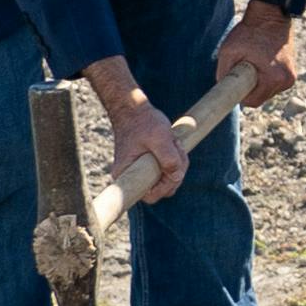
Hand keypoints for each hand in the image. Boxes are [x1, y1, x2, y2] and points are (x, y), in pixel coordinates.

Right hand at [84, 64, 186, 207]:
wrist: (135, 110)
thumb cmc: (143, 122)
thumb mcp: (159, 137)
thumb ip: (168, 158)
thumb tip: (176, 176)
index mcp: (127, 174)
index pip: (150, 196)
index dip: (166, 186)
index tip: (170, 167)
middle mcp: (132, 177)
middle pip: (164, 188)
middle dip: (177, 170)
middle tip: (176, 148)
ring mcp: (142, 172)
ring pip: (169, 178)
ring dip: (178, 162)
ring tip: (173, 143)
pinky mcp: (150, 166)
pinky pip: (169, 170)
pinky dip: (176, 158)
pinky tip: (173, 144)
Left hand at [210, 0, 301, 108]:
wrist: (271, 16)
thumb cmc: (249, 32)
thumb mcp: (228, 52)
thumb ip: (222, 73)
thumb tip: (222, 89)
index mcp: (274, 78)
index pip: (253, 101)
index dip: (240, 96)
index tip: (233, 86)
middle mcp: (286, 80)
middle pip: (261, 97)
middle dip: (249, 88)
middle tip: (240, 71)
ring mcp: (291, 77)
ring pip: (268, 91)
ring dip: (257, 83)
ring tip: (252, 64)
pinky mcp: (291, 72)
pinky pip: (274, 84)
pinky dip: (265, 78)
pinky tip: (261, 63)